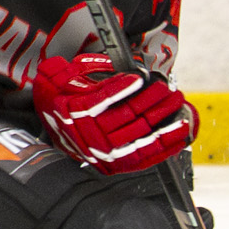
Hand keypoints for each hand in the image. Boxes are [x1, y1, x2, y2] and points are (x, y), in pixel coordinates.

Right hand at [32, 51, 198, 171]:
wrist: (49, 126)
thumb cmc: (63, 96)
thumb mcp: (68, 73)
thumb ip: (94, 67)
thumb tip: (128, 65)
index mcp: (74, 109)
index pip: (101, 99)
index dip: (123, 88)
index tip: (140, 77)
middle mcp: (88, 133)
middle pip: (126, 116)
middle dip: (152, 101)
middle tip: (168, 88)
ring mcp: (102, 150)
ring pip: (139, 135)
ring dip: (162, 120)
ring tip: (177, 105)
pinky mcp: (114, 163)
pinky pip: (144, 156)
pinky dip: (164, 146)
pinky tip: (179, 133)